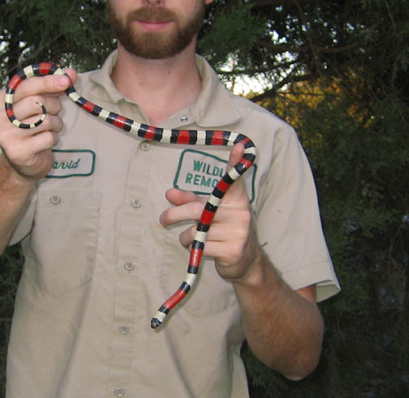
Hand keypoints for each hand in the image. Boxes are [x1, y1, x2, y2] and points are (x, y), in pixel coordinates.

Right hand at [0, 69, 77, 179]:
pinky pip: (48, 137)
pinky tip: (46, 141)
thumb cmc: (31, 125)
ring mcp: (4, 137)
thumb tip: (70, 73)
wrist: (24, 161)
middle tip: (55, 111)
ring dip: (56, 122)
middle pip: (37, 101)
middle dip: (54, 105)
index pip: (25, 85)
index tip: (66, 80)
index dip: (48, 81)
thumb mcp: (38, 103)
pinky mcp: (17, 153)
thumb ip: (52, 86)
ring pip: (45, 120)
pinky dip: (53, 137)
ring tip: (51, 127)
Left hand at [160, 143, 261, 282]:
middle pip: (199, 209)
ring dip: (186, 236)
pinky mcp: (232, 250)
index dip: (235, 162)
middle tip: (162, 219)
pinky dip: (193, 248)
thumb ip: (190, 201)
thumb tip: (169, 193)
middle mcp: (240, 212)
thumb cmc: (224, 230)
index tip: (239, 146)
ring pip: (197, 231)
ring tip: (191, 239)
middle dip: (175, 214)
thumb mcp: (210, 212)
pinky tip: (199, 249)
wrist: (245, 262)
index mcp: (237, 199)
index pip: (234, 179)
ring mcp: (238, 232)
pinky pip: (200, 246)